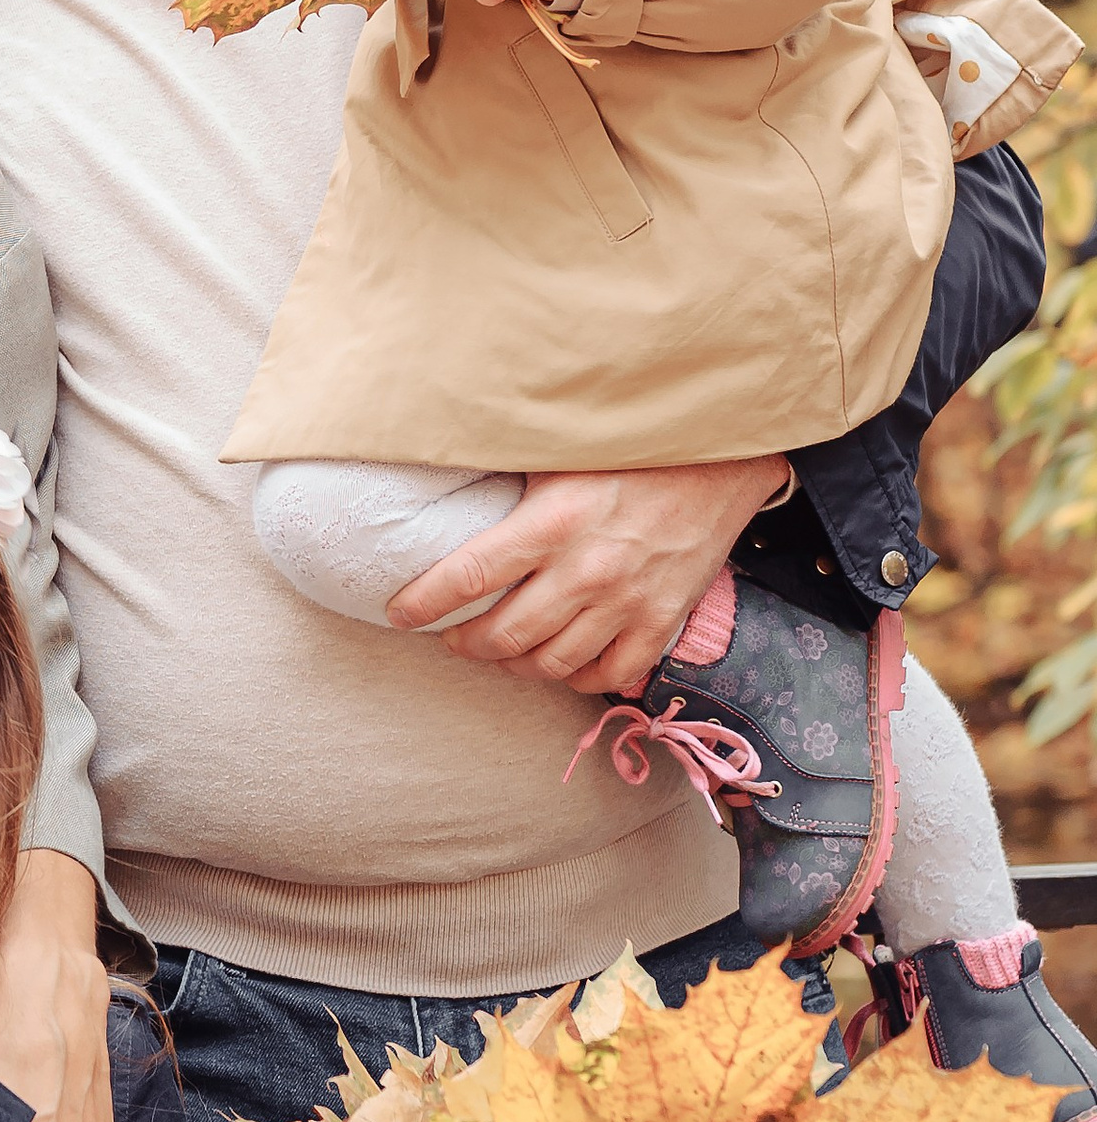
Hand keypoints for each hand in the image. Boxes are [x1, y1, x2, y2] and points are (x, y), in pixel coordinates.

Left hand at [386, 458, 785, 695]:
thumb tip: (443, 475)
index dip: (425, 603)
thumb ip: (509, 475)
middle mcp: (588, 570)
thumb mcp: (559, 449)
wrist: (723, 456)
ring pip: (551, 663)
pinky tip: (556, 662)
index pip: (470, 577)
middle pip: (506, 634)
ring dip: (513, 665)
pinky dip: (575, 678)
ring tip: (496, 651)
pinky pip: (610, 674)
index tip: (399, 614)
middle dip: (465, 644)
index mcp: (554, 521)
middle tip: (450, 636)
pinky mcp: (663, 620)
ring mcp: (629, 602)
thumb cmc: (632, 444)